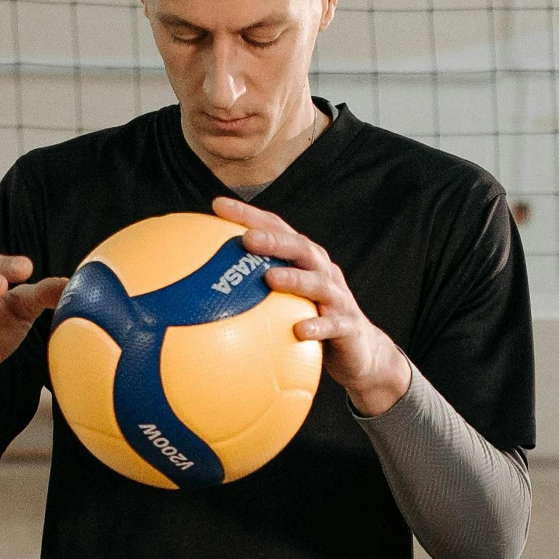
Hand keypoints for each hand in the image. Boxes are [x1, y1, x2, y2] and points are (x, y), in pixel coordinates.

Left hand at [212, 197, 410, 417]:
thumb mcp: (281, 305)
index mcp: (302, 261)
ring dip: (294, 279)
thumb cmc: (311, 323)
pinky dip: (317, 326)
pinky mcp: (347, 325)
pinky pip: (332, 325)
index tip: (216, 205)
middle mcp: (321, 271)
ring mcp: (337, 297)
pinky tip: (298, 331)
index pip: (275, 229)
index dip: (248, 215)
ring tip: (269, 278)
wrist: (359, 353)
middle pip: (298, 247)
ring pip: (317, 282)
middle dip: (273, 240)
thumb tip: (199, 294)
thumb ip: (251, 293)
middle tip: (245, 238)